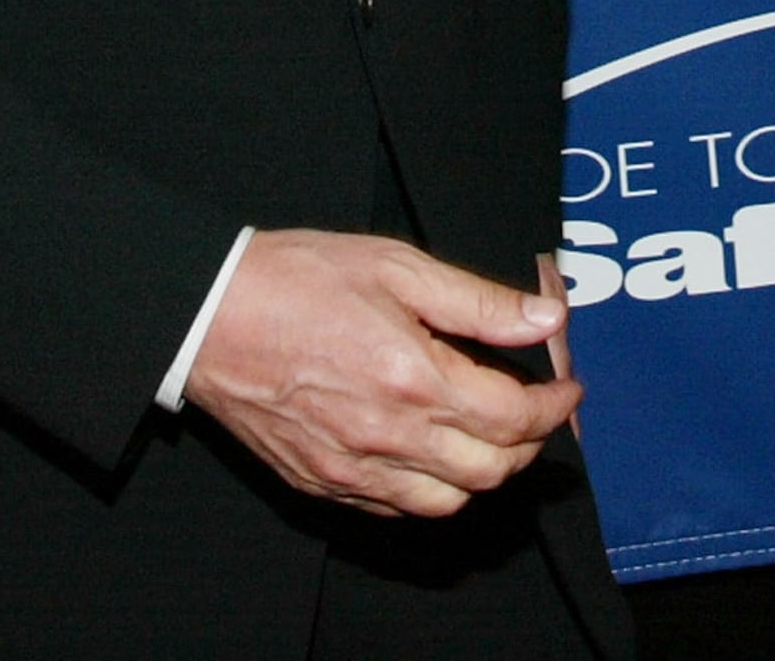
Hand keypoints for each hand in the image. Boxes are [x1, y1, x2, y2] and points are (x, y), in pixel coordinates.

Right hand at [183, 229, 582, 517]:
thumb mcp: (397, 266)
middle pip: (490, 471)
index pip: (513, 418)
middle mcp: (386, 436)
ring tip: (491, 435)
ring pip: (447, 502)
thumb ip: (478, 301)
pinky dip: (430, 490)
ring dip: (484, 474)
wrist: (208, 315)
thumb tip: (544, 318)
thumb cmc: (295, 280)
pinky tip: (433, 453)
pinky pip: (395, 508)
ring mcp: (351, 468)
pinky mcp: (322, 483)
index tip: (566, 388)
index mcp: (412, 378)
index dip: (554, 407)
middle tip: (537, 410)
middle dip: (530, 444)